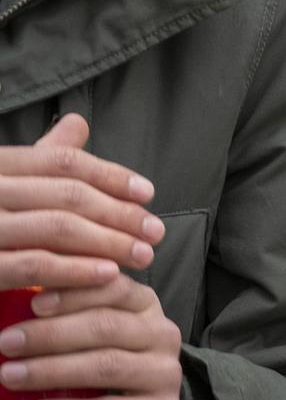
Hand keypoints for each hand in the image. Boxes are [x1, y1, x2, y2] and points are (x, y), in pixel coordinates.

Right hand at [0, 116, 161, 291]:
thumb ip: (40, 158)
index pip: (63, 162)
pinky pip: (33, 266)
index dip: (111, 175)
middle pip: (68, 194)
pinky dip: (75, 269)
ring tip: (143, 255)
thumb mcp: (4, 182)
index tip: (148, 193)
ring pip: (57, 228)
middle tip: (156, 231)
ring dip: (109, 242)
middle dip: (120, 213)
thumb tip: (78, 124)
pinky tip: (108, 275)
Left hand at [0, 276, 183, 399]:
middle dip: (51, 334)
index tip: (34, 303)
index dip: (76, 294)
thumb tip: (19, 308)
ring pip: (107, 366)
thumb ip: (72, 320)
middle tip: (7, 342)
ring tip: (11, 376)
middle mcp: (162, 335)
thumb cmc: (105, 372)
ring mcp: (166, 374)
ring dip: (53, 371)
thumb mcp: (95, 339)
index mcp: (146, 307)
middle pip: (107, 327)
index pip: (115, 289)